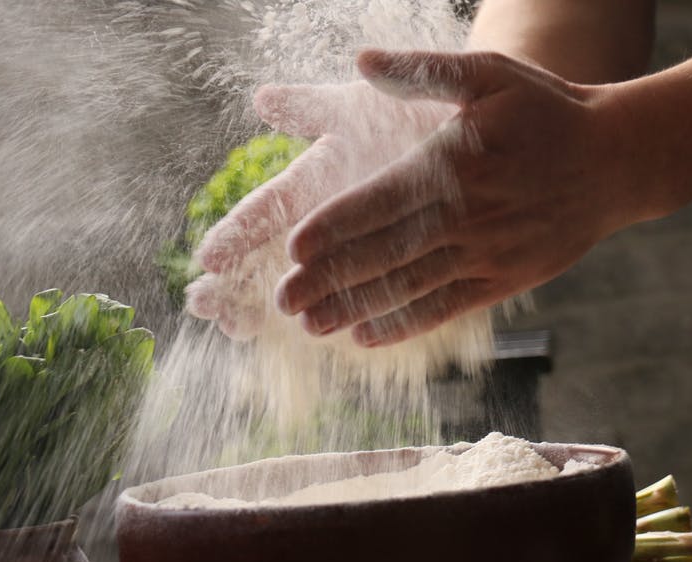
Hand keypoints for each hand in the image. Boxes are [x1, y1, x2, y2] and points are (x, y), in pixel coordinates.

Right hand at [185, 79, 456, 339]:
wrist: (483, 124)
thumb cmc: (419, 109)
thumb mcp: (366, 105)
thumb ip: (317, 106)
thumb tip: (263, 99)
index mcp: (321, 177)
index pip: (268, 209)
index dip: (238, 232)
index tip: (208, 259)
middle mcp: (336, 215)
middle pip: (277, 256)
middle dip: (239, 279)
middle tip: (208, 308)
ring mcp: (368, 239)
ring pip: (322, 281)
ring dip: (289, 303)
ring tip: (246, 331)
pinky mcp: (407, 254)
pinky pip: (380, 289)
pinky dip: (361, 311)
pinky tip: (340, 333)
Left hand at [276, 49, 646, 346]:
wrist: (617, 161)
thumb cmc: (548, 112)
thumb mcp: (490, 74)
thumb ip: (423, 71)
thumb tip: (361, 62)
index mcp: (454, 165)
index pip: (379, 201)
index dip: (333, 227)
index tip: (291, 249)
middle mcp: (466, 216)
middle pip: (384, 252)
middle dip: (329, 278)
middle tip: (282, 299)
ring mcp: (486, 254)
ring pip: (408, 287)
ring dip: (355, 307)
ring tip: (310, 324)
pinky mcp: (504, 280)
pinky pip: (445, 306)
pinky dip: (405, 323)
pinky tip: (367, 335)